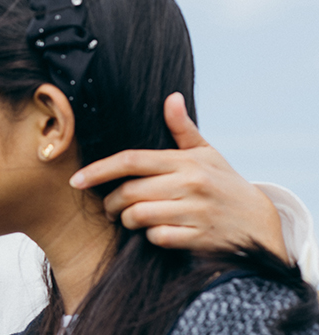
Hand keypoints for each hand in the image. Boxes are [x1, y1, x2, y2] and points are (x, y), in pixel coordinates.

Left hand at [69, 92, 287, 260]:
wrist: (258, 223)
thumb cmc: (224, 184)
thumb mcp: (207, 154)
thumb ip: (183, 129)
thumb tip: (171, 97)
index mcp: (185, 161)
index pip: (131, 161)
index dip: (99, 170)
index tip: (76, 180)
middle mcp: (190, 184)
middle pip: (130, 192)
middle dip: (112, 203)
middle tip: (110, 208)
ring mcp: (196, 211)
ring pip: (139, 216)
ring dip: (128, 221)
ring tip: (130, 219)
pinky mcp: (200, 237)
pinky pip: (158, 237)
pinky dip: (151, 237)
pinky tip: (155, 232)